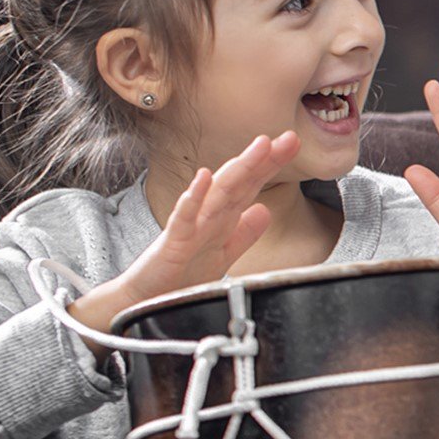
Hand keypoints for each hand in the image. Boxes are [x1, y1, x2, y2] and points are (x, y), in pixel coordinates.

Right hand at [69, 133, 300, 343]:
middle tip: (288, 138)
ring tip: (259, 147)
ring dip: (239, 169)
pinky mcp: (172, 244)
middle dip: (263, 159)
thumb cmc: (180, 276)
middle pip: (239, 182)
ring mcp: (190, 228)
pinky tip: (204, 178)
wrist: (145, 300)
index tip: (293, 144)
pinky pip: (183, 219)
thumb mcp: (223, 255)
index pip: (250, 186)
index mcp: (222, 219)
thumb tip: (265, 211)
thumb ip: (244, 234)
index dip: (271, 165)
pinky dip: (193, 199)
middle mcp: (208, 217)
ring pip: (217, 194)